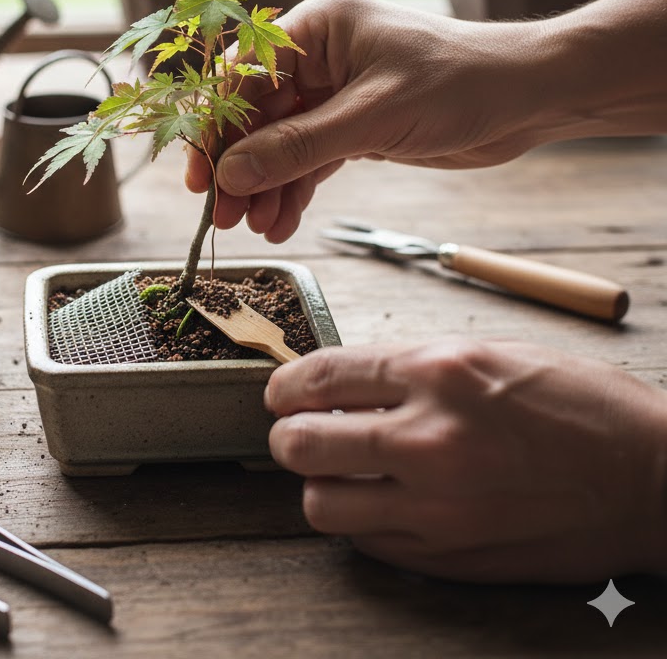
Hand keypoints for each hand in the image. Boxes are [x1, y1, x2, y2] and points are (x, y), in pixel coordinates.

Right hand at [185, 0, 549, 241]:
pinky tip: (282, 221)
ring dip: (266, 186)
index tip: (202, 176)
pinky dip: (295, 190)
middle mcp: (317, 55)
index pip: (243, 77)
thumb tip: (231, 175)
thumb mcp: (373, 117)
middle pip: (255, 115)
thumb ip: (298, 148)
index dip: (217, 128)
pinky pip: (309, 159)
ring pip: (279, 143)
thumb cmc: (460, 84)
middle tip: (225, 216)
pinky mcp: (352, 125)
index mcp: (316, 28)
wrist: (528, 97)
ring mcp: (333, 92)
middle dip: (240, 167)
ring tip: (257, 228)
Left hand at [264, 338, 666, 582]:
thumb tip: (341, 381)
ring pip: (321, 504)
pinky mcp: (451, 556)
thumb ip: (408, 367)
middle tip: (300, 432)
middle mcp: (428, 438)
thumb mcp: (489, 353)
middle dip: (288, 435)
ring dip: (320, 483)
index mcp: (438, 372)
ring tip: (342, 471)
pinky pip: (367, 543)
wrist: (654, 480)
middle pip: (300, 444)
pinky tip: (382, 502)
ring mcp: (437, 505)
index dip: (285, 385)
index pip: (320, 377)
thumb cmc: (578, 405)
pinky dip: (361, 521)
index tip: (280, 393)